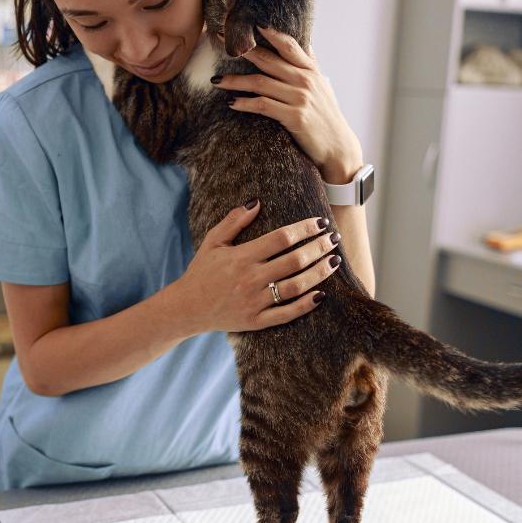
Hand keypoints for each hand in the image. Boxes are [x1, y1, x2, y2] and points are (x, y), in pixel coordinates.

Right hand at [169, 200, 340, 334]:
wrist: (187, 307)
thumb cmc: (201, 271)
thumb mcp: (212, 241)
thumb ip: (233, 221)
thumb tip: (257, 201)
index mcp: (241, 256)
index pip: (281, 238)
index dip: (304, 229)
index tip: (320, 222)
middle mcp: (250, 278)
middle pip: (294, 260)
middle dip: (318, 248)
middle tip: (334, 239)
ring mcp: (254, 301)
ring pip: (296, 286)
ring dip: (319, 273)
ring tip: (334, 261)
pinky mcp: (256, 321)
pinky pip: (287, 313)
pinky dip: (306, 304)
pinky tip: (321, 294)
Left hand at [212, 25, 364, 181]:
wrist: (338, 147)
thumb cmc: (326, 115)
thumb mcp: (322, 85)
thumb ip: (310, 64)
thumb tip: (305, 42)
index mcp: (310, 70)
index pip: (288, 44)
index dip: (268, 31)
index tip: (248, 21)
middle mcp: (305, 80)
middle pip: (267, 59)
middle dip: (242, 49)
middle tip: (220, 39)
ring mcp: (300, 98)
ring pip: (260, 82)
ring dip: (235, 81)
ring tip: (216, 80)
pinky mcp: (294, 117)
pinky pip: (263, 105)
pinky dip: (245, 103)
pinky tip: (232, 103)